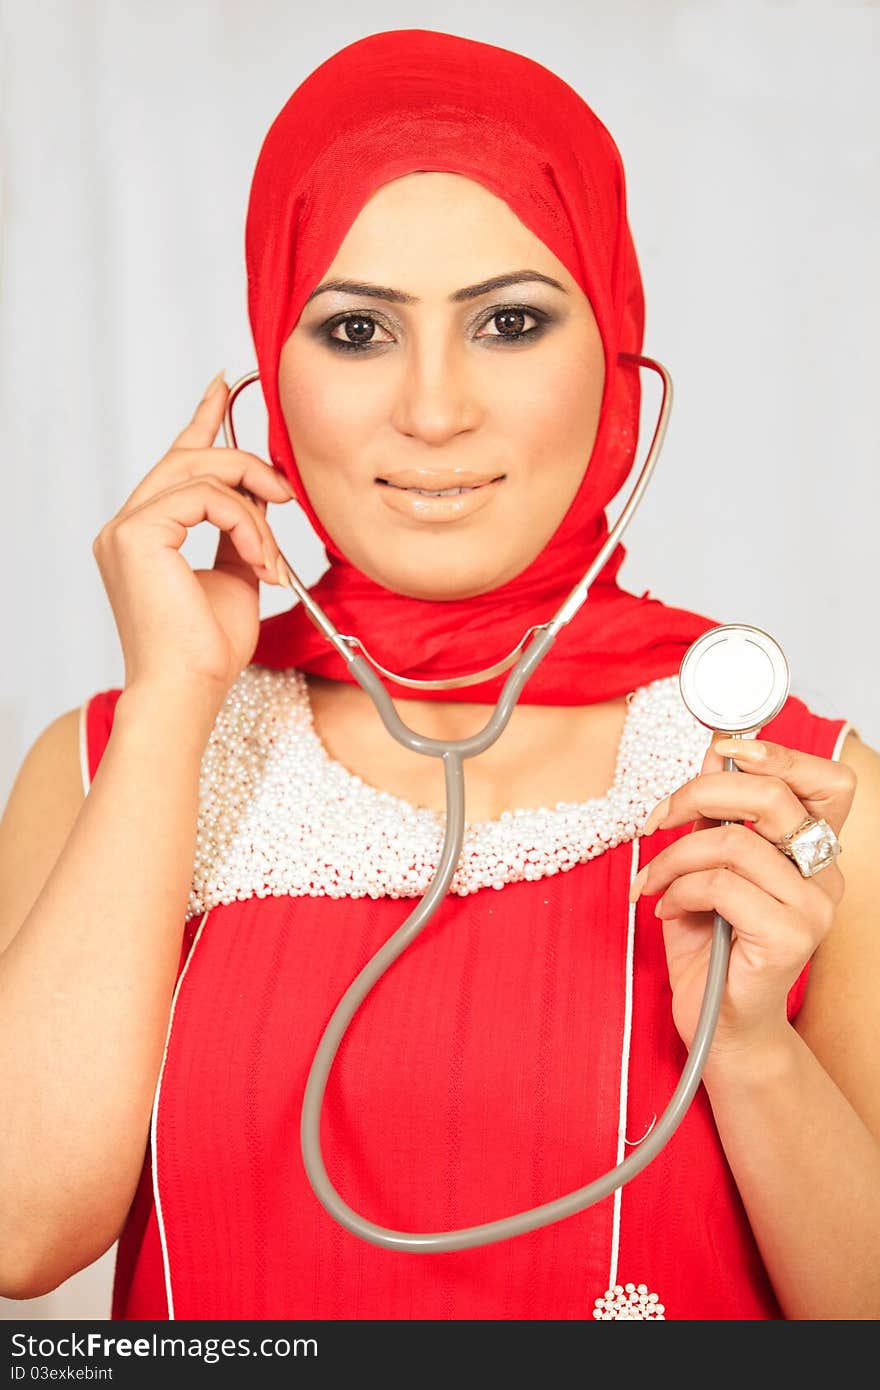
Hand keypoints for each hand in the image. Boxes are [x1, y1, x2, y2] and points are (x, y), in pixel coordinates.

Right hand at [92, 371, 295, 711]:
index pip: (175, 462)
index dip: (204, 420)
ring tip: (273, 556)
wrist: (189, 690)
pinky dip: (246, 525)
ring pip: (202, 474)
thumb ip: (238, 536)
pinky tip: (260, 561)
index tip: (226, 387)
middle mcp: (126, 525)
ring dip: (254, 510)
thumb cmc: (207, 651)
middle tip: (286, 493)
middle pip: (191, 459)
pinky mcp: (137, 533)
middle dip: (246, 465)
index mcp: (143, 534)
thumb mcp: (234, 580)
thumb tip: (259, 502)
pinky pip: (206, 498)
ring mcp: (125, 527)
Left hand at [632, 736, 856, 1057]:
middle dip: (699, 794)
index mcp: (813, 851)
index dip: (779, 753)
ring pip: (732, 842)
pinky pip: (719, 885)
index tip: (724, 751)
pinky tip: (666, 909)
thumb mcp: (706, 865)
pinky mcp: (789, 938)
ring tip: (653, 882)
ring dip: (673, 857)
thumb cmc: (714, 945)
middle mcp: (825, 875)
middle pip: (773, 795)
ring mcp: (812, 908)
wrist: (719, 1025)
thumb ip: (714, 814)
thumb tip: (715, 754)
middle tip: (659, 818)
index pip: (829, 781)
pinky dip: (676, 890)